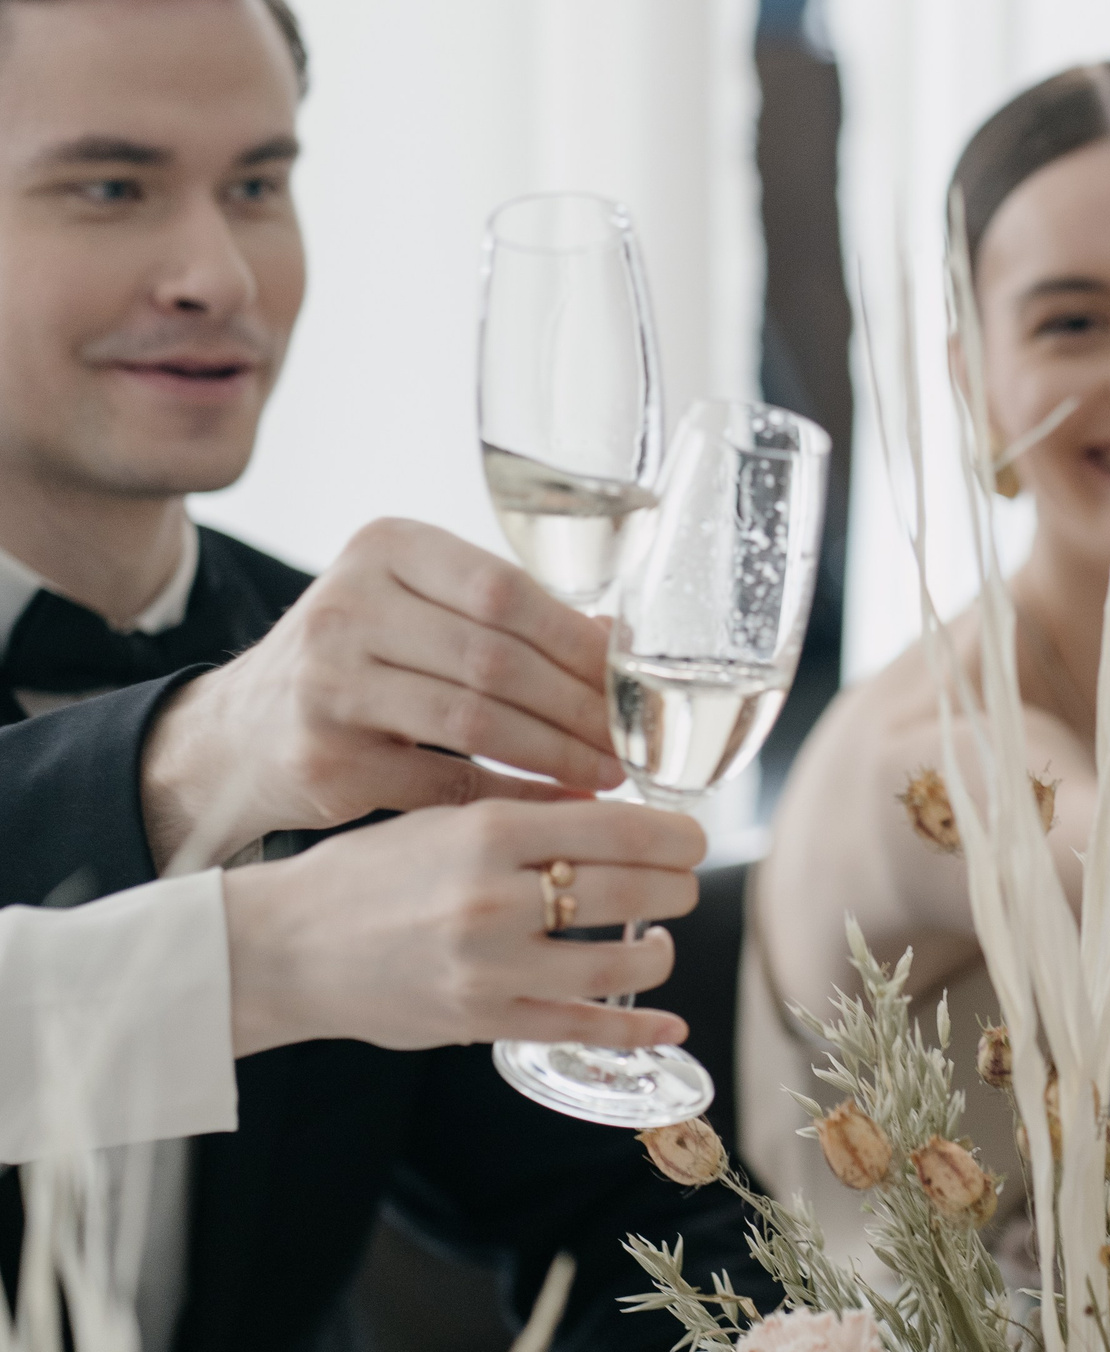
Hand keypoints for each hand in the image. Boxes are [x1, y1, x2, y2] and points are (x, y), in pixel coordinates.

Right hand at [141, 519, 624, 866]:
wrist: (237, 735)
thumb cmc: (356, 662)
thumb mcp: (413, 608)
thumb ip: (500, 614)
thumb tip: (613, 644)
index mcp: (383, 548)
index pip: (505, 590)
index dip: (577, 641)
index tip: (629, 679)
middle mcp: (347, 607)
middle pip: (497, 659)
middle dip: (578, 706)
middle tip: (630, 738)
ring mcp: (329, 684)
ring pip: (477, 722)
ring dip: (557, 753)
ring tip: (607, 773)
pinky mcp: (326, 759)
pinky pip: (446, 782)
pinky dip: (515, 794)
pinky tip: (559, 803)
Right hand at [222, 798, 704, 1055]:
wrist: (280, 949)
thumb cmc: (366, 875)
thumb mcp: (442, 819)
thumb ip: (528, 816)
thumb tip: (618, 811)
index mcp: (485, 830)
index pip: (615, 825)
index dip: (672, 833)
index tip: (693, 836)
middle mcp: (492, 898)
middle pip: (629, 890)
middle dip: (677, 886)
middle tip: (687, 881)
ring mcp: (489, 969)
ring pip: (615, 963)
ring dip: (659, 951)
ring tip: (661, 939)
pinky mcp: (482, 1024)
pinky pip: (579, 1030)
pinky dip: (635, 1029)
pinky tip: (669, 1025)